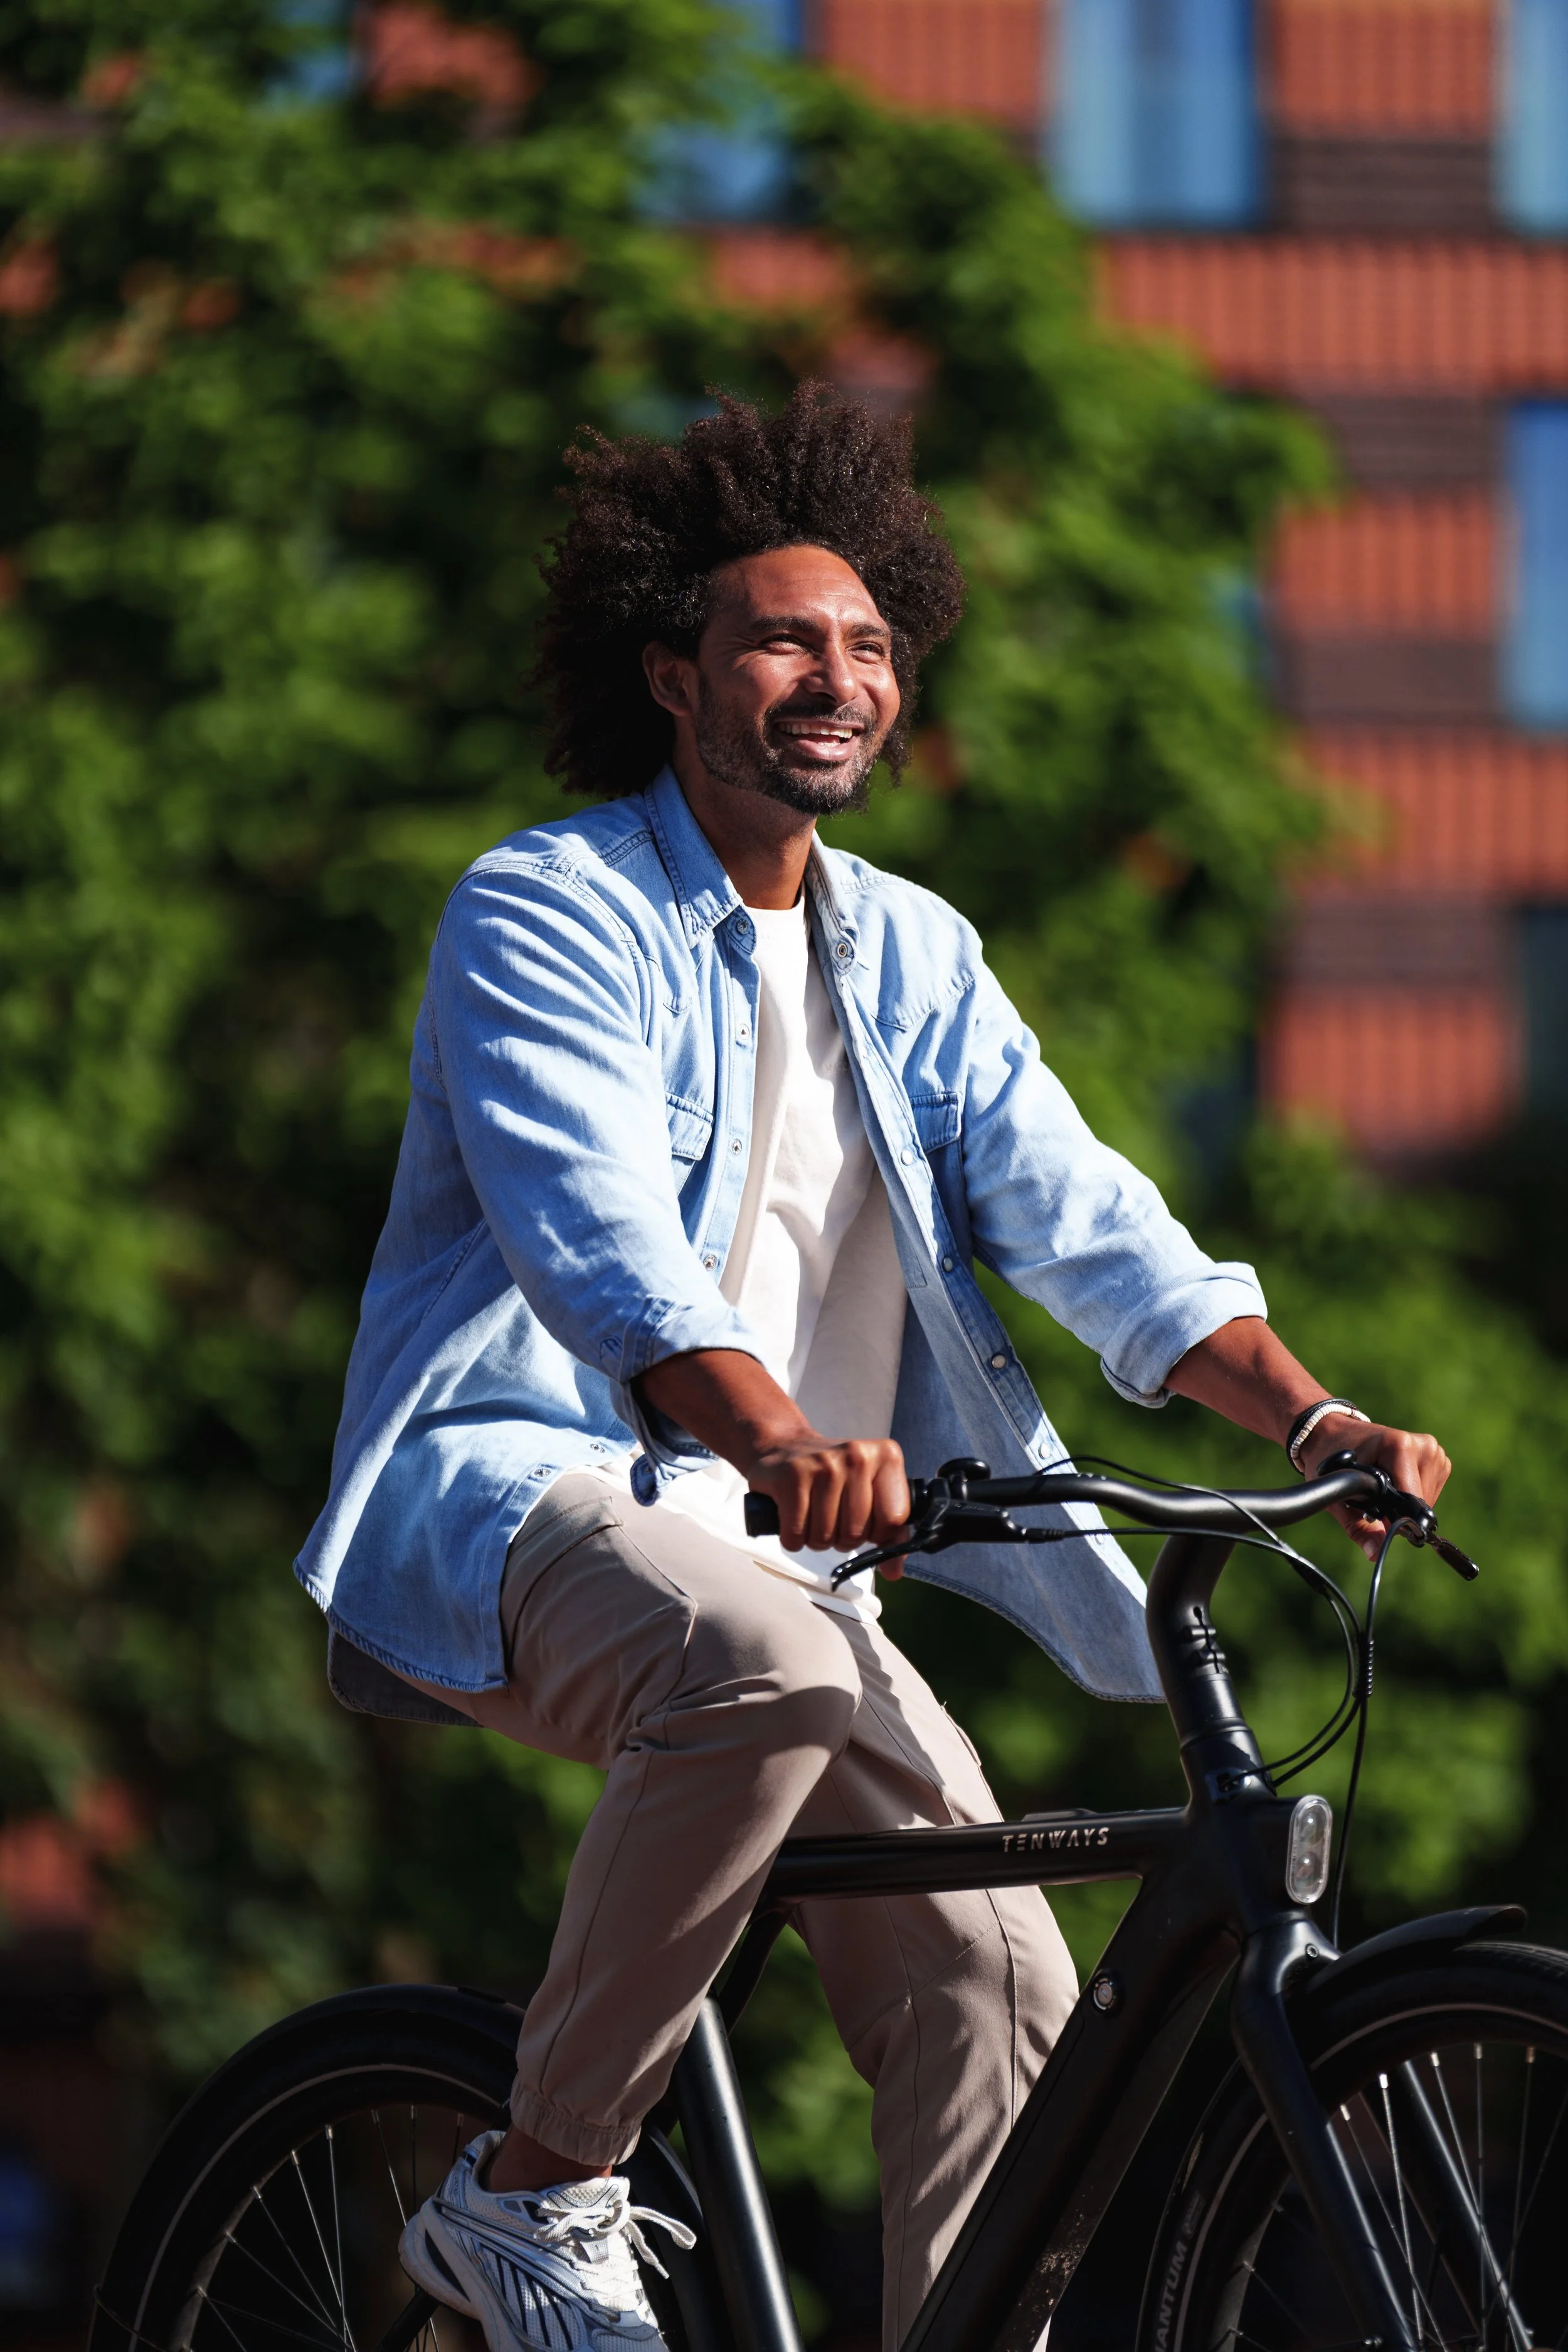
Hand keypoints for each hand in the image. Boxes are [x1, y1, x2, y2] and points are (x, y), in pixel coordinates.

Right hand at [747, 1436, 910, 1571]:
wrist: (785, 1448)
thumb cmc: (834, 1477)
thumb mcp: (871, 1493)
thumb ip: (891, 1532)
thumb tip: (894, 1572)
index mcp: (886, 1457)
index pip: (894, 1519)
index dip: (877, 1533)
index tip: (865, 1521)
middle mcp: (858, 1456)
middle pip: (856, 1533)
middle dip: (842, 1538)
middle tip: (832, 1515)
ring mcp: (824, 1464)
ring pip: (825, 1538)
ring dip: (816, 1538)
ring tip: (812, 1513)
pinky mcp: (792, 1476)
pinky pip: (796, 1535)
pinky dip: (793, 1537)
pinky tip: (794, 1515)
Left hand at [1299, 1414, 1451, 1561]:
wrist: (1331, 1433)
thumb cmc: (1331, 1459)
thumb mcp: (1338, 1494)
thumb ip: (1358, 1527)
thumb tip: (1374, 1553)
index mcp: (1399, 1446)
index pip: (1411, 1499)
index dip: (1397, 1519)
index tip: (1378, 1522)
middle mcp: (1423, 1445)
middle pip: (1421, 1502)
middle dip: (1399, 1511)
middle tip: (1373, 1500)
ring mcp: (1433, 1450)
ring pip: (1427, 1499)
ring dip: (1405, 1503)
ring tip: (1381, 1488)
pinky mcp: (1437, 1457)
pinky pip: (1431, 1490)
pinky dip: (1412, 1494)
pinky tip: (1394, 1483)